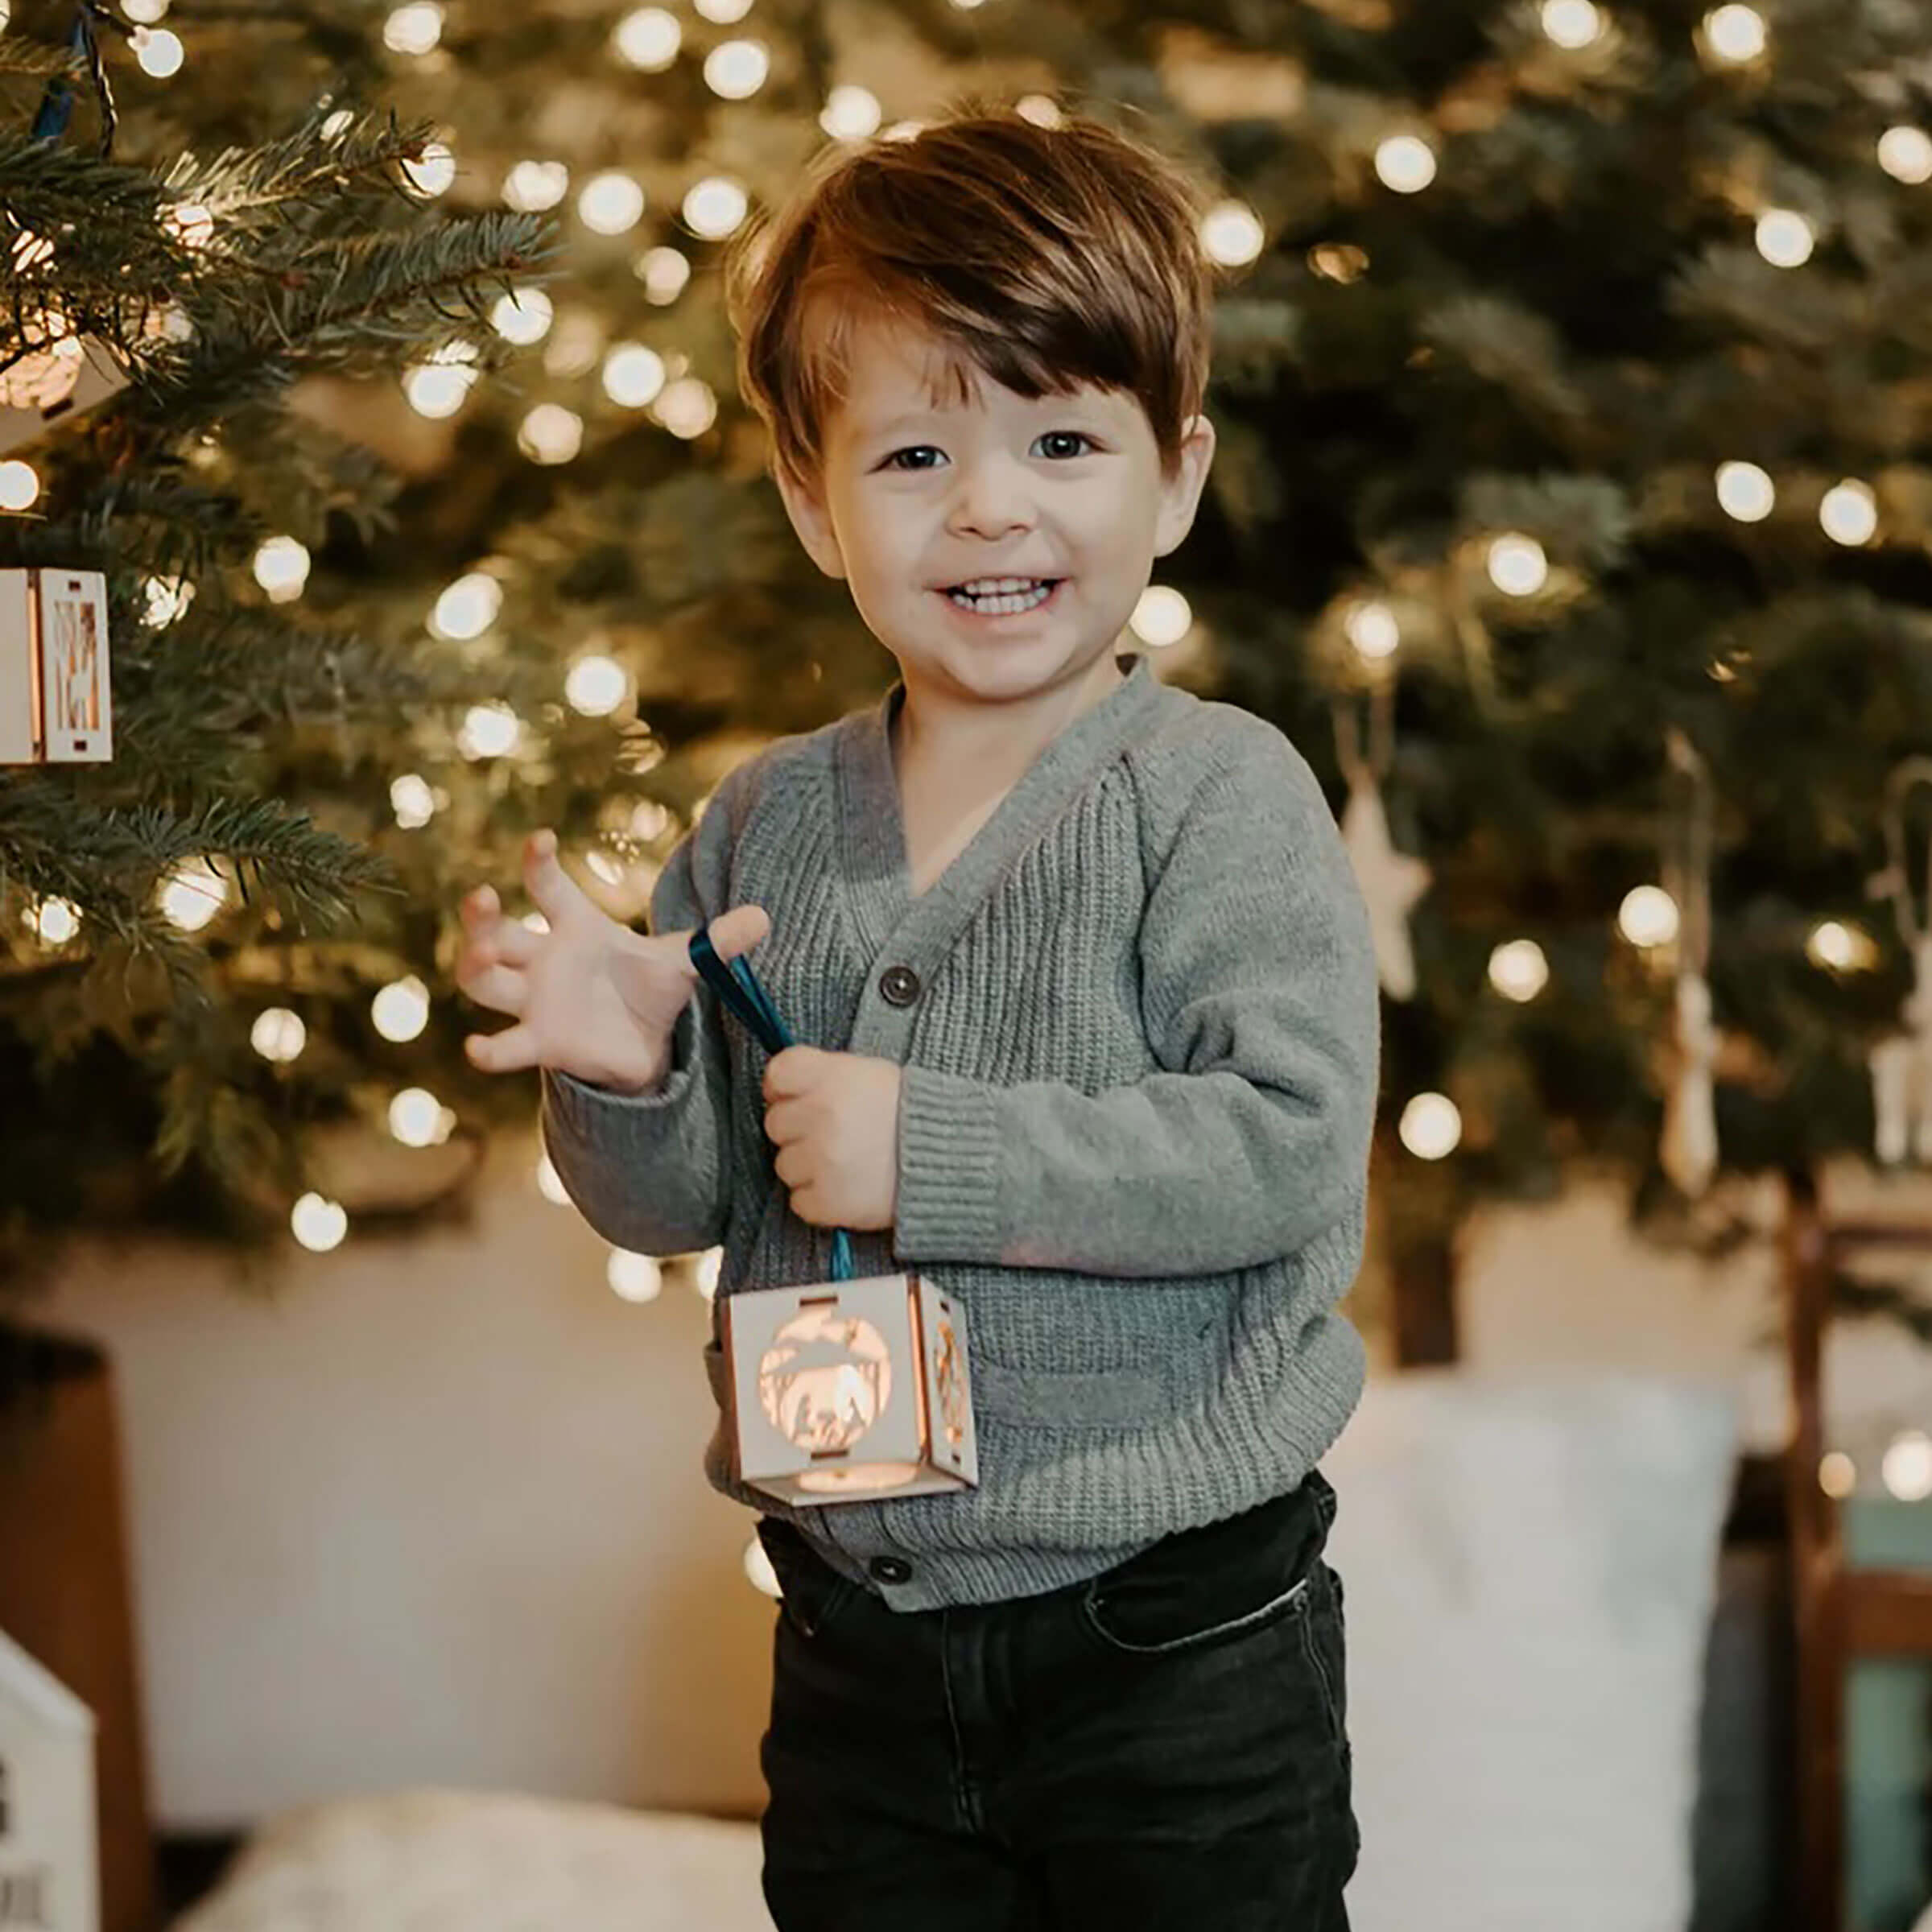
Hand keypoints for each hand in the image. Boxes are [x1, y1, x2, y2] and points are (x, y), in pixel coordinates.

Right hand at [457, 829, 769, 1091]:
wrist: (647, 1045)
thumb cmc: (651, 991)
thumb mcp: (684, 964)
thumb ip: (717, 941)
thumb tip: (765, 916)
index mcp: (577, 927)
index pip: (548, 886)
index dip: (540, 861)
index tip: (543, 839)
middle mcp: (545, 959)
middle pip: (497, 930)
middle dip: (482, 915)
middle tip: (483, 896)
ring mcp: (535, 1001)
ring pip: (484, 980)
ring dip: (474, 965)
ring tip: (480, 956)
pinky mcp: (540, 1041)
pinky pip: (507, 1046)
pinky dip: (489, 1050)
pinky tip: (478, 1050)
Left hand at [761, 1045, 901, 1232]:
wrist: (954, 1159)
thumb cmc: (913, 1114)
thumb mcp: (869, 1074)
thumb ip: (825, 1076)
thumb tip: (784, 1090)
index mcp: (829, 1076)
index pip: (776, 1075)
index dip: (783, 1089)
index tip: (796, 1097)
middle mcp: (820, 1115)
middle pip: (775, 1123)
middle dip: (799, 1130)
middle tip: (836, 1133)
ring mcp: (821, 1160)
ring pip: (784, 1165)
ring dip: (809, 1167)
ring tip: (847, 1162)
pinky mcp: (827, 1201)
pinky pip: (800, 1202)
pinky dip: (819, 1199)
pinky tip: (847, 1186)